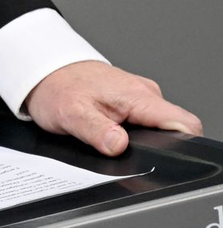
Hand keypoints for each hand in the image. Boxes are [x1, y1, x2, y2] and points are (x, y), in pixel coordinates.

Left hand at [24, 61, 202, 156]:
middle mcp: (143, 92)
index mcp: (138, 95)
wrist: (43, 69)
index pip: (185, 123)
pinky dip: (133, 131)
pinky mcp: (130, 99)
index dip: (185, 145)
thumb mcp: (70, 114)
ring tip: (112, 140)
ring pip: (158, 125)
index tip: (167, 158)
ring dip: (143, 139)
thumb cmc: (55, 88)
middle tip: (126, 152)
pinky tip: (112, 133)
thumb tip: (119, 145)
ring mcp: (138, 95)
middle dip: (158, 146)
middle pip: (173, 128)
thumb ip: (97, 132)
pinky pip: (144, 119)